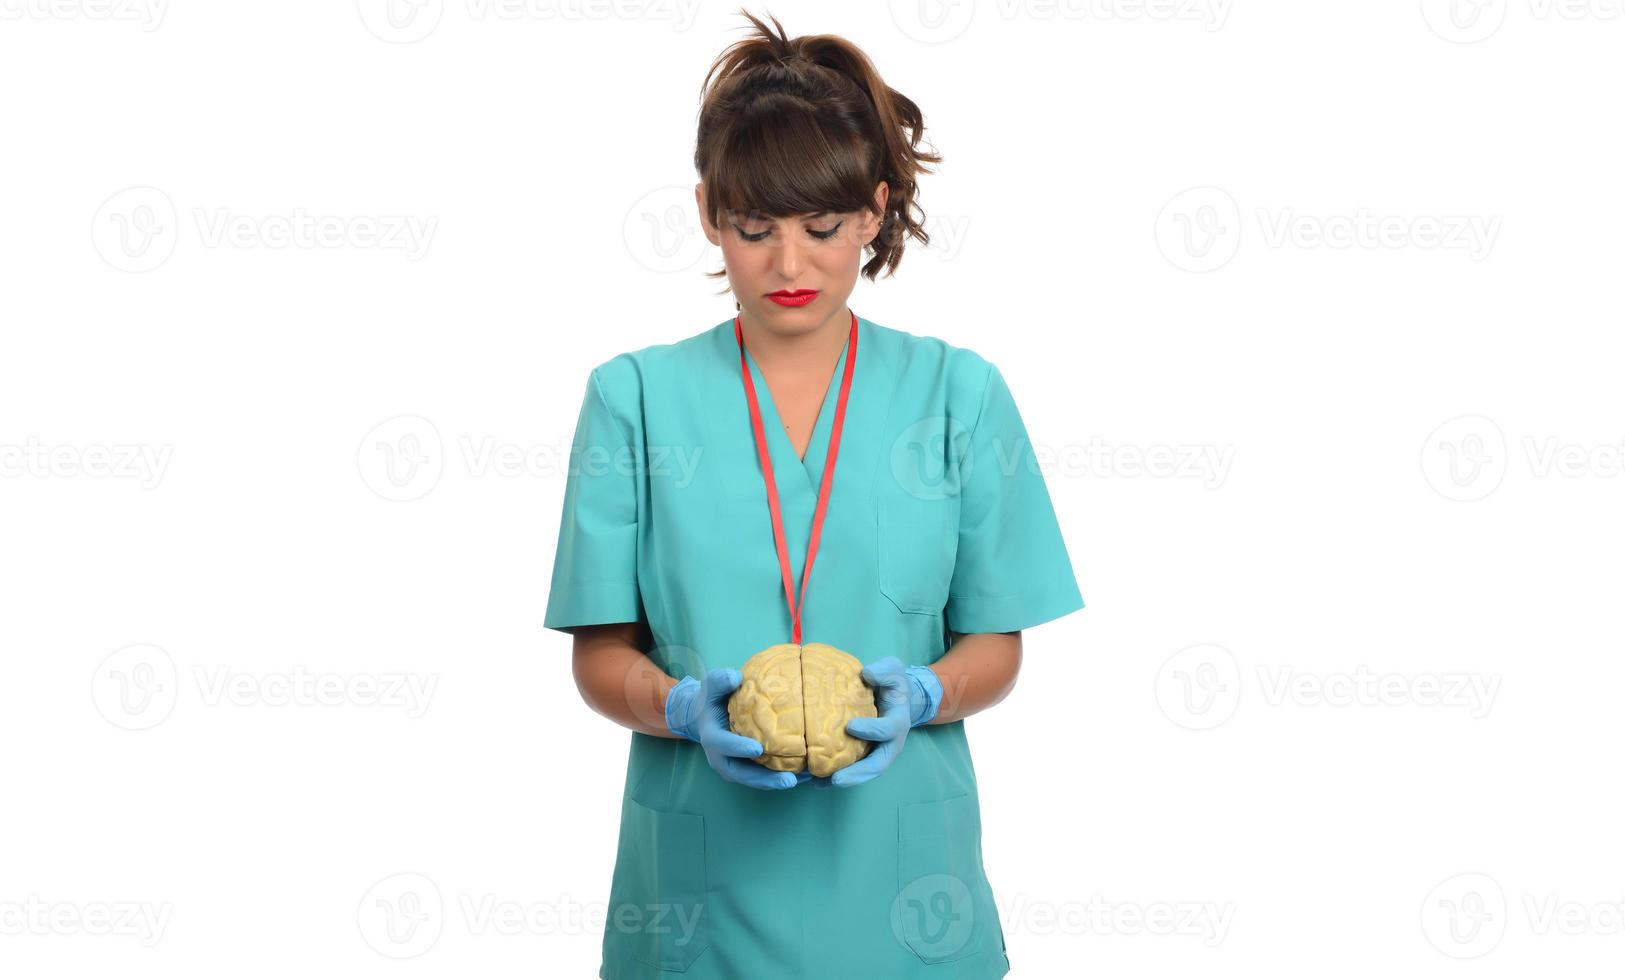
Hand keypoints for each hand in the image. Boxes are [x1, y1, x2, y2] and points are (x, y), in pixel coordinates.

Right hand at [666, 668, 798, 790]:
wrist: (705, 716)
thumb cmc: (712, 698)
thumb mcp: (712, 685)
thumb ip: (721, 680)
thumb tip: (736, 677)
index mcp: (712, 738)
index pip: (724, 744)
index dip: (739, 748)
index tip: (757, 749)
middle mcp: (720, 758)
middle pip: (741, 774)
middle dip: (764, 779)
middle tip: (788, 780)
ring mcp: (732, 766)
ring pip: (753, 780)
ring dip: (774, 783)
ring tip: (799, 782)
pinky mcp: (744, 769)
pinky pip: (760, 777)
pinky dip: (777, 779)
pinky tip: (801, 778)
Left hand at [828, 657, 943, 787]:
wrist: (896, 698)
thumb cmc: (892, 684)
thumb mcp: (893, 670)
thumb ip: (884, 670)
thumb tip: (867, 673)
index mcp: (898, 723)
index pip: (888, 730)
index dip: (872, 730)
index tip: (851, 726)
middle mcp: (890, 744)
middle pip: (877, 765)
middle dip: (858, 773)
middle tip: (836, 778)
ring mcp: (877, 752)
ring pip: (864, 773)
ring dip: (844, 780)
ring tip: (820, 784)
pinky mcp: (864, 756)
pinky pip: (853, 770)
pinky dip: (835, 777)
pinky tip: (816, 782)